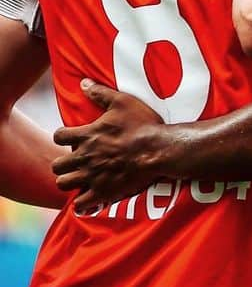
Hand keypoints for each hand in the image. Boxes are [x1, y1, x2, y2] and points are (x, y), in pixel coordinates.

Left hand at [53, 80, 165, 213]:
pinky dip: (82, 202)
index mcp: (87, 135)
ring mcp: (92, 176)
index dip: (63, 136)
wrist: (159, 149)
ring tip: (79, 178)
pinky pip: (81, 204)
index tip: (72, 138)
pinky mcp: (103, 192)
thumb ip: (100, 93)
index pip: (59, 136)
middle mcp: (85, 157)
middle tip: (76, 161)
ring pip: (64, 183)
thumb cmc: (142, 125)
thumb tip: (83, 82)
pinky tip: (88, 197)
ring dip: (69, 180)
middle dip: (63, 163)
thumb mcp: (123, 102)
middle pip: (57, 165)